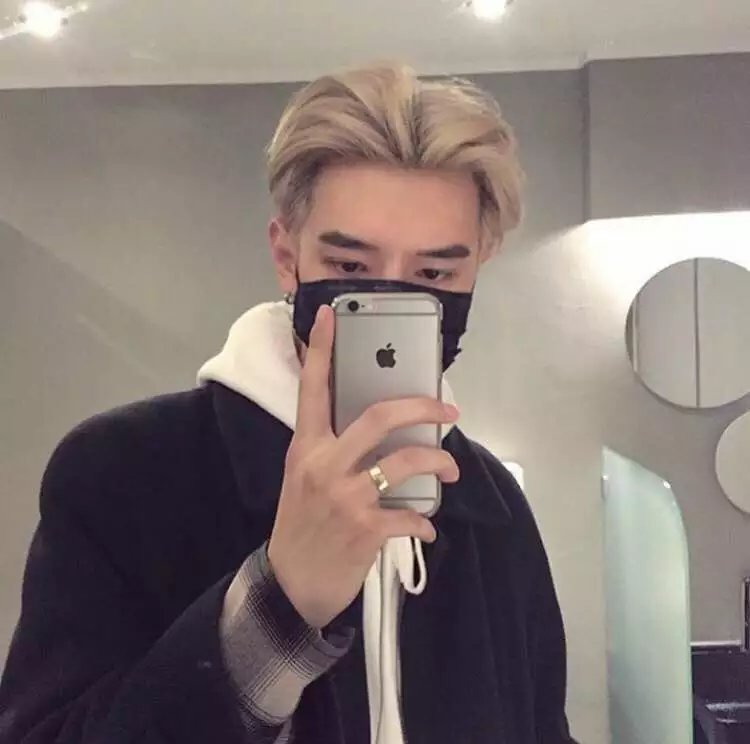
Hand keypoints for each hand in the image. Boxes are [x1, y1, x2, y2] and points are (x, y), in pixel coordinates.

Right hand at [267, 304, 459, 628]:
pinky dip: (425, 520)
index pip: (311, 391)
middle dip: (422, 407)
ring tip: (449, 468)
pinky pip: (409, 514)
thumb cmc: (300, 526)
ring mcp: (344, 496)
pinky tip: (426, 526)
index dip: (322, 351)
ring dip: (438, 461)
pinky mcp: (364, 529)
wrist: (288, 584)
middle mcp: (322, 465)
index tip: (330, 317)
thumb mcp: (304, 480)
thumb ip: (332, 453)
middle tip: (447, 411)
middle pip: (379, 416)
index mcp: (305, 448)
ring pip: (404, 461)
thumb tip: (381, 434)